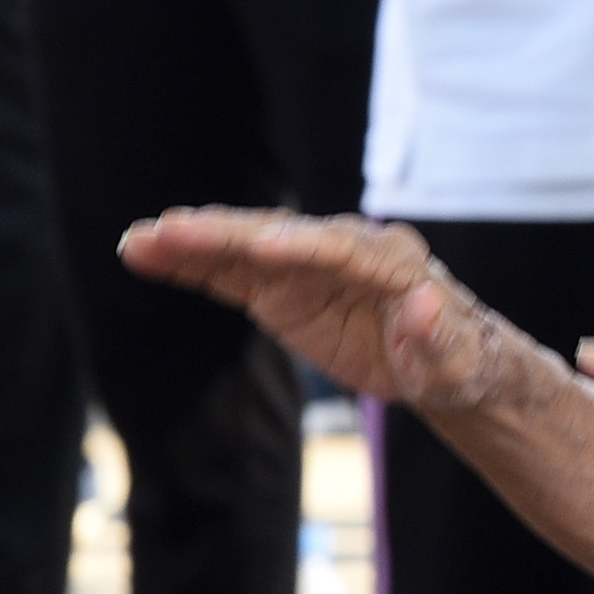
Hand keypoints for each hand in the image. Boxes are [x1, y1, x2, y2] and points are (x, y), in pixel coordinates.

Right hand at [120, 211, 536, 415]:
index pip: (342, 249)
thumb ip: (437, 338)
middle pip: (280, 236)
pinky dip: (189, 263)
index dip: (302, 246)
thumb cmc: (453, 362)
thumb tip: (425, 304)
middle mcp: (344, 249)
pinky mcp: (281, 285)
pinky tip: (143, 253)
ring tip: (139, 241)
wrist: (441, 360)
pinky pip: (228, 271)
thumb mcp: (454, 363)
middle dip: (228, 234)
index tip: (261, 247)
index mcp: (391, 262)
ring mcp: (307, 263)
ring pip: (244, 247)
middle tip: (173, 230)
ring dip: (193, 242)